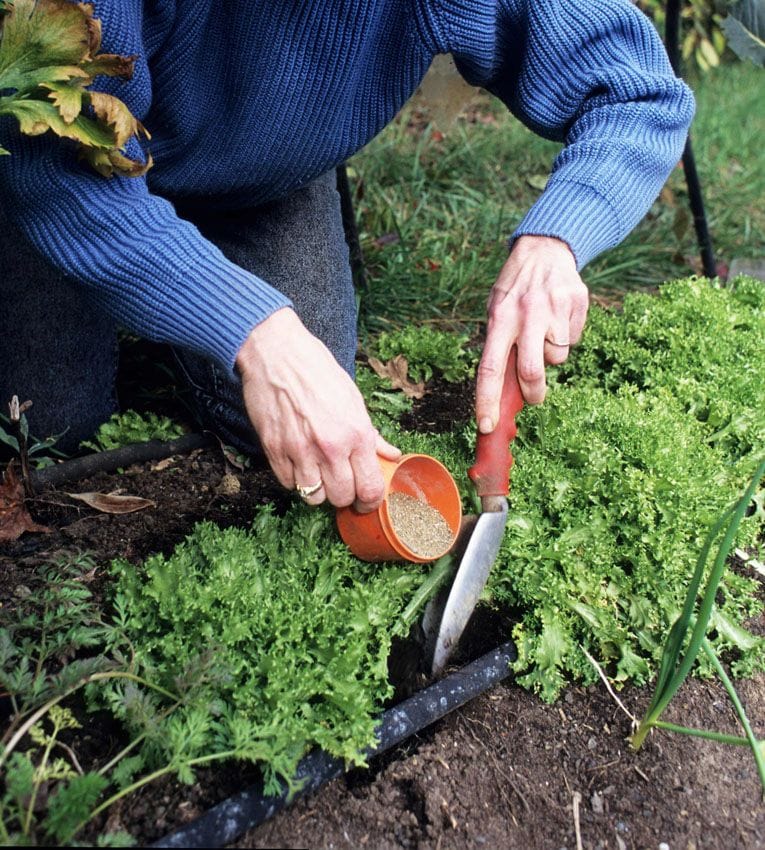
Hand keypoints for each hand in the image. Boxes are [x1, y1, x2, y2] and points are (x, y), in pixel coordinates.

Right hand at [236, 308, 399, 510]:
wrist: (277, 353)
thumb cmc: (318, 371)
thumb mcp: (354, 399)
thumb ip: (372, 434)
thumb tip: (390, 454)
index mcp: (356, 433)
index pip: (370, 488)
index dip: (370, 501)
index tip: (366, 501)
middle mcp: (329, 446)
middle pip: (341, 497)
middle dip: (344, 496)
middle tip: (341, 484)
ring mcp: (299, 451)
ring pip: (313, 497)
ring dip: (318, 490)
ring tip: (319, 474)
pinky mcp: (274, 450)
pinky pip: (288, 484)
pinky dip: (295, 480)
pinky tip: (299, 463)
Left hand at [475, 235, 587, 430]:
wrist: (545, 249)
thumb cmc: (515, 290)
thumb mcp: (497, 311)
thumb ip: (499, 345)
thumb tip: (503, 390)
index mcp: (500, 319)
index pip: (489, 368)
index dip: (487, 401)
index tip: (487, 426)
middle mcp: (526, 315)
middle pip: (531, 372)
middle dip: (534, 393)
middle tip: (534, 397)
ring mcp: (553, 309)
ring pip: (557, 357)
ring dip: (552, 355)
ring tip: (545, 331)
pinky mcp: (577, 304)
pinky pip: (573, 340)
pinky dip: (565, 337)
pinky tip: (558, 318)